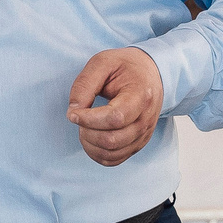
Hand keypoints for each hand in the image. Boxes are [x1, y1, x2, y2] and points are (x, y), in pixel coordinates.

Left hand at [65, 47, 163, 167]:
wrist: (149, 73)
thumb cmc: (124, 66)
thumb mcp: (102, 62)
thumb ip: (84, 84)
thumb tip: (73, 111)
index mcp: (141, 96)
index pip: (115, 118)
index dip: (88, 119)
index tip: (73, 112)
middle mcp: (146, 120)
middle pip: (112, 140)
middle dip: (86, 132)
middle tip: (78, 117)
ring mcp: (143, 135)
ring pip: (112, 153)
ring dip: (89, 144)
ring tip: (84, 125)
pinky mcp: (137, 144)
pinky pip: (114, 160)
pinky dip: (96, 153)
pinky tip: (90, 136)